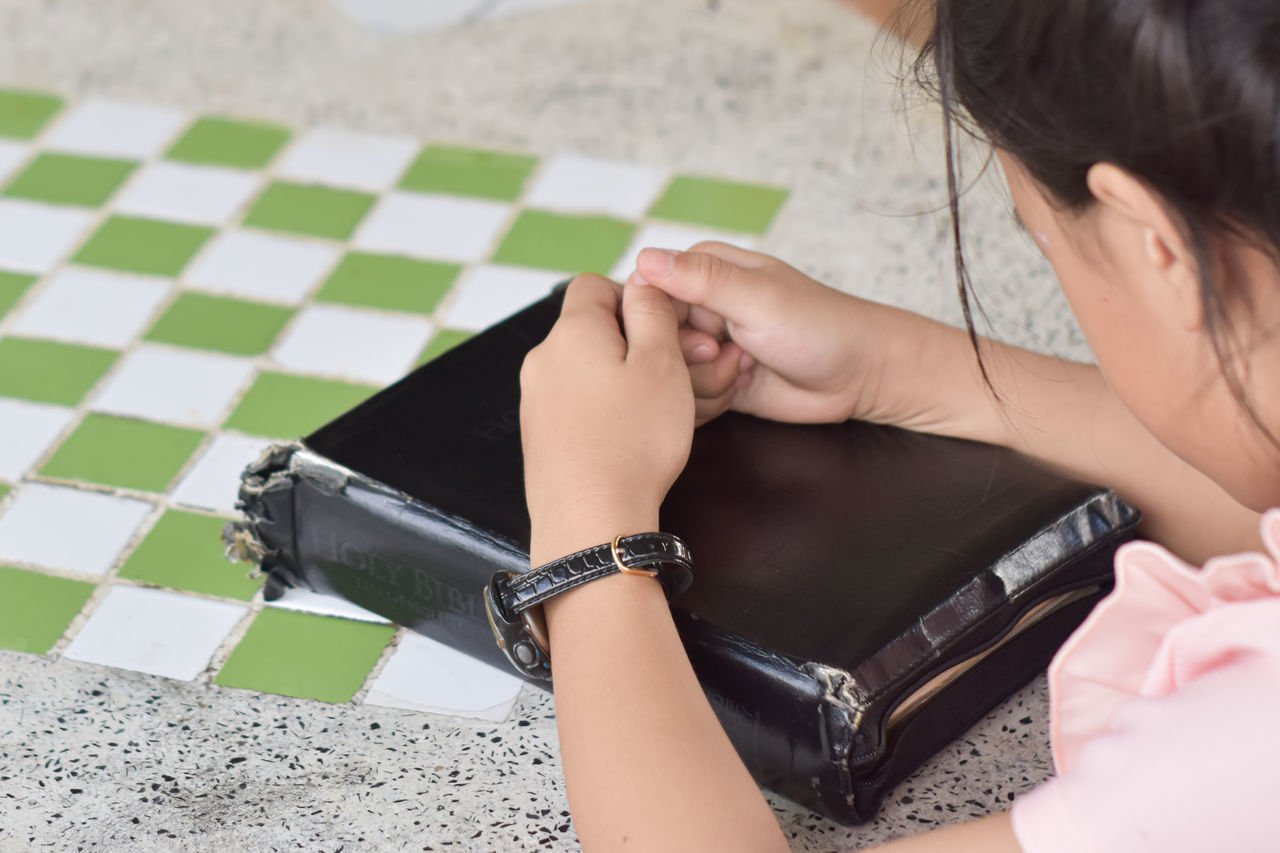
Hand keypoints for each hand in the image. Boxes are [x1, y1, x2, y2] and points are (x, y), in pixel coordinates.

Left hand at [520, 274, 694, 563]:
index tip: (664, 328)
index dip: (633, 297)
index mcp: (571, 332)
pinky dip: (602, 411)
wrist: (591, 519)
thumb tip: (642, 280)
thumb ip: (653, 311)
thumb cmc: (634, 441)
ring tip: (656, 411)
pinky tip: (627, 439)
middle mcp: (543, 360)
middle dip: (633, 343)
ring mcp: (536, 401)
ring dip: (620, 380)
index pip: (594, 284)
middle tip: (674, 373)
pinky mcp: (539, 437)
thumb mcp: (661, 362)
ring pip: (584, 370)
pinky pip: (574, 405)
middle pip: (590, 329)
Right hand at [629, 242, 892, 425]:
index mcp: (703, 271)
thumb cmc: (819, 327)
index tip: (710, 338)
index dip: (668, 327)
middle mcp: (698, 307)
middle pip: (654, 343)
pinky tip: (741, 390)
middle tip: (737, 356)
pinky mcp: (713, 382)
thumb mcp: (758, 299)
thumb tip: (642, 258)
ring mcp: (704, 347)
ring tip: (746, 370)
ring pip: (667, 377)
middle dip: (693, 361)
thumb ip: (700, 280)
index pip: (646, 299)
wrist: (859, 376)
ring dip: (707, 384)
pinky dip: (711, 403)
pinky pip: (684, 400)